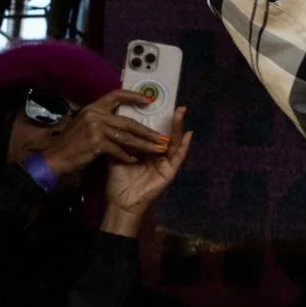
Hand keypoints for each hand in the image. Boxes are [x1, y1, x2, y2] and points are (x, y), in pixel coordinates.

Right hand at [37, 89, 167, 186]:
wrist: (54, 158)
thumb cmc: (71, 144)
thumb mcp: (85, 125)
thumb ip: (102, 120)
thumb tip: (121, 120)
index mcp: (93, 108)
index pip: (116, 95)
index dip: (133, 96)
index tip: (149, 100)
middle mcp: (95, 114)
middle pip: (129, 122)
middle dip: (148, 132)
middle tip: (163, 138)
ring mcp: (95, 127)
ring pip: (127, 137)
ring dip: (144, 145)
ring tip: (157, 150)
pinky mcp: (96, 142)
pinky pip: (118, 149)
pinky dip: (127, 156)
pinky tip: (134, 160)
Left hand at [99, 107, 188, 232]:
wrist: (120, 200)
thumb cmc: (118, 180)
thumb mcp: (117, 155)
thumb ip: (122, 141)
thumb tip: (119, 121)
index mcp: (146, 151)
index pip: (153, 133)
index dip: (158, 119)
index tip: (160, 106)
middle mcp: (158, 155)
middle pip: (167, 135)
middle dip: (173, 121)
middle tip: (177, 106)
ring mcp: (165, 163)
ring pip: (175, 143)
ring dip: (179, 128)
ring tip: (181, 113)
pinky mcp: (169, 172)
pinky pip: (179, 157)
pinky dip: (185, 146)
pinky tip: (188, 135)